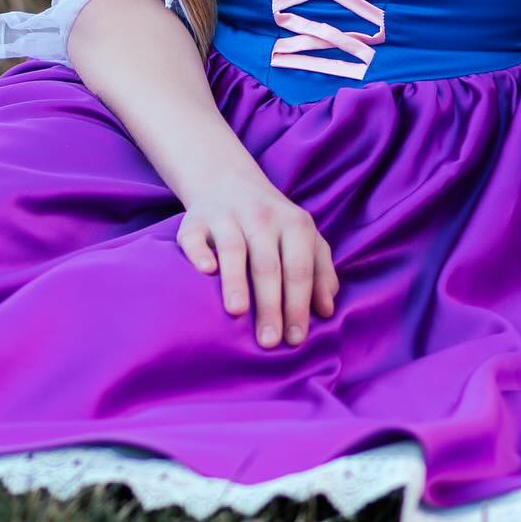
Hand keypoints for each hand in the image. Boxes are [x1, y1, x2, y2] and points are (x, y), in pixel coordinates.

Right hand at [177, 171, 337, 349]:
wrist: (229, 180)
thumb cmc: (273, 223)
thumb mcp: (305, 238)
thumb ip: (321, 271)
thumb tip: (326, 310)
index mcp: (295, 223)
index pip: (299, 269)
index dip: (298, 304)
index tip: (295, 339)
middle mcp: (262, 217)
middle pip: (268, 264)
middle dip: (270, 304)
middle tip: (268, 341)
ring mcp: (226, 216)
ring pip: (234, 248)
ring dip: (236, 280)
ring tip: (238, 312)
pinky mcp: (195, 219)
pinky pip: (194, 237)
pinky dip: (199, 253)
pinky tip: (205, 271)